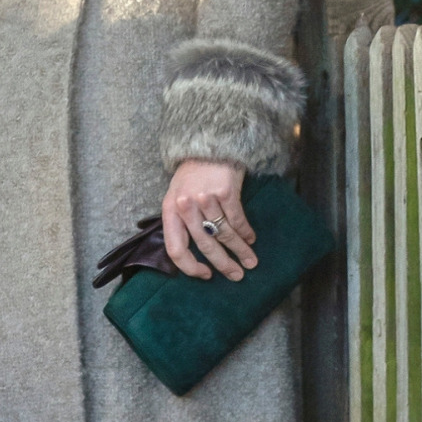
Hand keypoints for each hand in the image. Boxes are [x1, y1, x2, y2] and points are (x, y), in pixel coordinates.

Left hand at [161, 160, 256, 280]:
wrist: (208, 145)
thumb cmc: (192, 176)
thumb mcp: (177, 197)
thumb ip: (180, 222)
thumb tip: (192, 255)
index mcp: (170, 211)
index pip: (176, 249)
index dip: (190, 267)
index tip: (205, 275)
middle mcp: (186, 206)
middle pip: (205, 245)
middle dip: (223, 264)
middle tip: (236, 276)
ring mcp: (206, 199)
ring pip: (224, 234)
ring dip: (240, 251)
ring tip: (250, 262)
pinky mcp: (226, 191)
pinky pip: (237, 220)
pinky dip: (246, 233)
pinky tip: (251, 239)